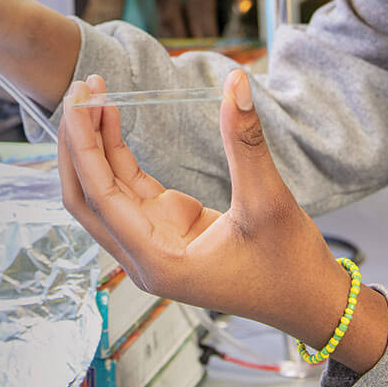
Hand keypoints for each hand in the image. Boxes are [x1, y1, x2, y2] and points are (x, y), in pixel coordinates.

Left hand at [58, 70, 387, 372]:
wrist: (311, 302)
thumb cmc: (291, 268)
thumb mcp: (270, 201)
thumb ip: (245, 143)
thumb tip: (236, 83)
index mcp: (159, 261)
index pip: (100, 196)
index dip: (84, 144)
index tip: (79, 99)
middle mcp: (145, 257)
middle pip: (86, 197)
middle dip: (76, 143)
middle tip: (79, 89)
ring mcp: (154, 242)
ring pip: (104, 191)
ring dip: (93, 145)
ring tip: (93, 94)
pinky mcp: (167, 229)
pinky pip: (129, 187)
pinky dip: (117, 153)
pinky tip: (113, 118)